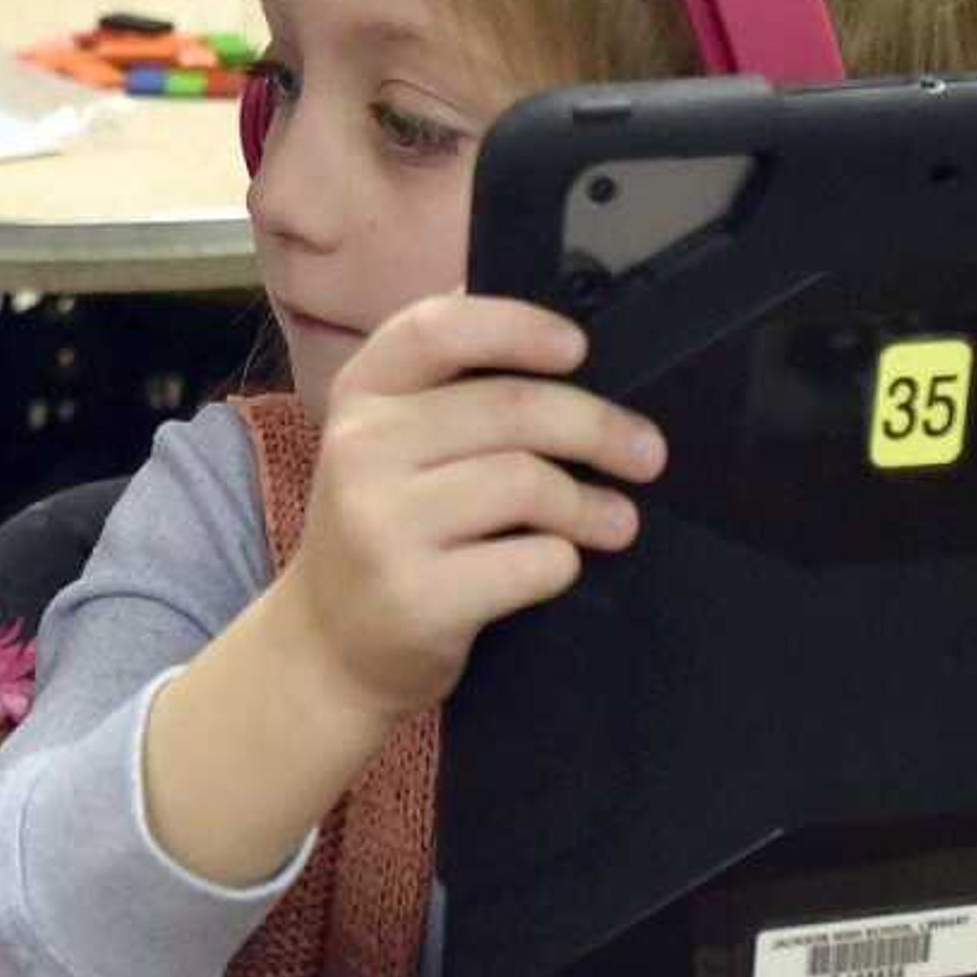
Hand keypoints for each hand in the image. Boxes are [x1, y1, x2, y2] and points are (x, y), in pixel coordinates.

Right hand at [266, 296, 665, 728]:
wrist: (329, 649)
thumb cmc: (387, 531)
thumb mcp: (390, 445)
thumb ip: (452, 392)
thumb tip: (571, 347)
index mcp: (361, 394)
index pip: (436, 329)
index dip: (517, 327)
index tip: (578, 349)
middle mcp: (361, 448)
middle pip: (511, 409)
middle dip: (598, 428)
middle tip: (647, 454)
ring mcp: (382, 524)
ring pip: (528, 483)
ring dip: (592, 505)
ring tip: (618, 521)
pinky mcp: (416, 596)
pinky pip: (531, 560)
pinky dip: (563, 562)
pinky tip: (560, 567)